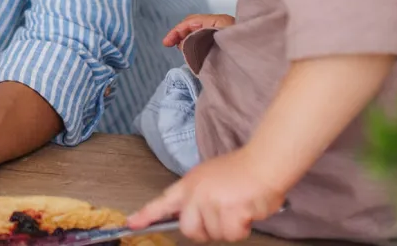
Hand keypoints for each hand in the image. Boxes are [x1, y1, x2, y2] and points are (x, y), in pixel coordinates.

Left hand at [126, 149, 285, 241]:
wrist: (264, 163)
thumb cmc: (242, 170)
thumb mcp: (209, 177)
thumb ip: (197, 195)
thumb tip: (190, 214)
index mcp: (189, 184)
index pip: (163, 202)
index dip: (146, 215)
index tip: (132, 222)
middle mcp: (196, 193)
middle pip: (189, 229)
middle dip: (206, 230)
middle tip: (222, 216)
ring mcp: (211, 202)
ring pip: (216, 234)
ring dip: (230, 226)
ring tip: (239, 206)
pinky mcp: (228, 211)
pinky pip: (233, 234)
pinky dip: (242, 227)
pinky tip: (246, 210)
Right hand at [162, 13, 235, 47]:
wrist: (261, 65)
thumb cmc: (241, 54)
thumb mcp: (212, 49)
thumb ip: (195, 44)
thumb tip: (183, 43)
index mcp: (219, 22)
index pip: (191, 21)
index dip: (176, 31)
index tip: (166, 42)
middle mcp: (222, 23)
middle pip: (194, 23)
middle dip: (180, 33)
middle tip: (170, 44)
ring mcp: (225, 31)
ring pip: (200, 30)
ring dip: (188, 38)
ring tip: (180, 48)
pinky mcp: (227, 40)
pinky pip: (207, 36)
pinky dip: (196, 42)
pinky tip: (193, 50)